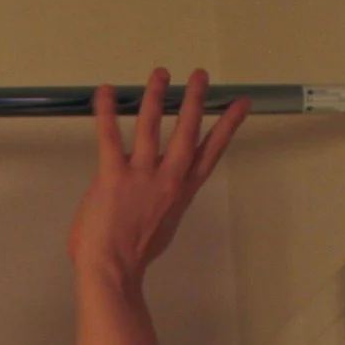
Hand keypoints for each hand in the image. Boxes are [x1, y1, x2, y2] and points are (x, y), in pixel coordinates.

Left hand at [69, 66, 249, 282]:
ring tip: (161, 73)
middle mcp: (168, 179)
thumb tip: (142, 189)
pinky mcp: (114, 176)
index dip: (226, 127)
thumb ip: (154, 202)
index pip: (209, 154)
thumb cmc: (131, 257)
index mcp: (181, 193)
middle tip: (200, 76)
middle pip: (187, 132)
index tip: (239, 105)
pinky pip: (109, 136)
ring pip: (151, 126)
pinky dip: (106, 112)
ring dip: (155, 96)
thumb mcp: (158, 227)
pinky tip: (105, 91)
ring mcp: (142, 176)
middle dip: (194, 101)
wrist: (113, 270)